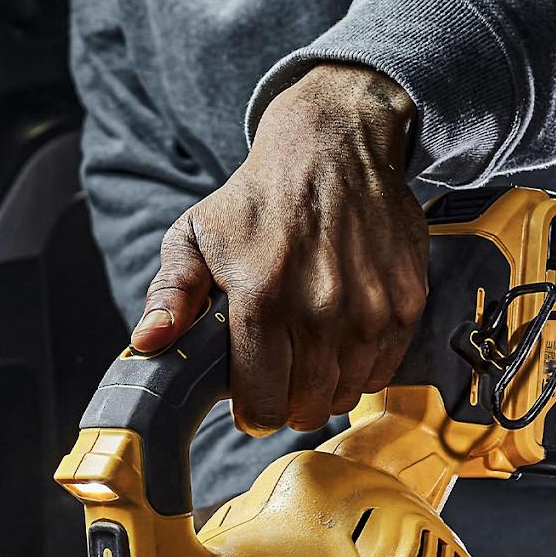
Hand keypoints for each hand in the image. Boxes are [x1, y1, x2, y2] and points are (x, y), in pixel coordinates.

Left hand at [131, 64, 427, 435]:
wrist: (333, 144)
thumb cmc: (258, 197)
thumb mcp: (194, 236)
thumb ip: (170, 295)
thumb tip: (148, 343)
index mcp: (263, 298)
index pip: (262, 404)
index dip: (252, 412)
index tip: (250, 400)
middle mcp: (321, 309)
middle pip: (307, 409)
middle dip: (288, 404)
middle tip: (280, 379)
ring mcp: (370, 309)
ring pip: (345, 395)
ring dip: (325, 388)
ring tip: (308, 357)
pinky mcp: (407, 302)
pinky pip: (383, 371)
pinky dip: (361, 368)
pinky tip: (341, 341)